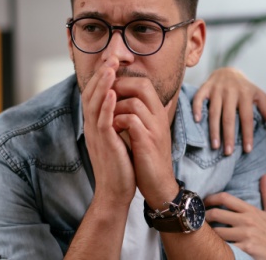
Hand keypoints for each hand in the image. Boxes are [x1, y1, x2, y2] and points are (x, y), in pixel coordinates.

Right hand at [80, 57, 134, 205]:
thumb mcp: (115, 137)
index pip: (94, 95)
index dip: (100, 78)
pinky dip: (107, 107)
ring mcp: (97, 135)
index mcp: (95, 124)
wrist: (115, 191)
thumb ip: (115, 121)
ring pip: (95, 105)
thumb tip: (121, 104)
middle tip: (110, 58)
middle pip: (91, 95)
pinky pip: (104, 122)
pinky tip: (113, 94)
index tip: (110, 62)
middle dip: (100, 75)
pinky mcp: (105, 144)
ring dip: (103, 85)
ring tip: (110, 69)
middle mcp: (92, 127)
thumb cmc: (119, 164)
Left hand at [111, 76, 177, 208]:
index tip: (109, 89)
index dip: (124, 81)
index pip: (144, 83)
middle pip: (142, 85)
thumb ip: (143, 115)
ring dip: (115, 107)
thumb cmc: (148, 157)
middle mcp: (159, 117)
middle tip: (105, 97)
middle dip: (120, 87)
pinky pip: (131, 121)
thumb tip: (136, 100)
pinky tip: (111, 128)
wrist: (158, 184)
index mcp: (158, 112)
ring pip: (134, 102)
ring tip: (108, 117)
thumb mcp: (148, 131)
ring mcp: (154, 129)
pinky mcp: (147, 142)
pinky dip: (118, 121)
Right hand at [192, 67, 265, 155]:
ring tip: (215, 146)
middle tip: (228, 153)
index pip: (247, 117)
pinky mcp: (205, 87)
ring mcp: (217, 89)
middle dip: (228, 136)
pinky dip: (196, 109)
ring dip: (213, 129)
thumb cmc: (245, 88)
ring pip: (214, 111)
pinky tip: (196, 121)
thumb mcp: (259, 95)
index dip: (247, 134)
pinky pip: (199, 98)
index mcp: (246, 94)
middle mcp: (231, 91)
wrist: (228, 71)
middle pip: (229, 117)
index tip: (248, 150)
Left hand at [204, 175, 265, 259]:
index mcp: (251, 210)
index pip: (225, 198)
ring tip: (203, 235)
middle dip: (204, 216)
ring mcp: (246, 235)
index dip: (210, 198)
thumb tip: (264, 175)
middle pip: (216, 213)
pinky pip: (225, 247)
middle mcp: (247, 220)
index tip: (203, 202)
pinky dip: (218, 247)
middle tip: (198, 220)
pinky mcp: (246, 249)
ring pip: (217, 232)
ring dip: (208, 234)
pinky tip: (214, 247)